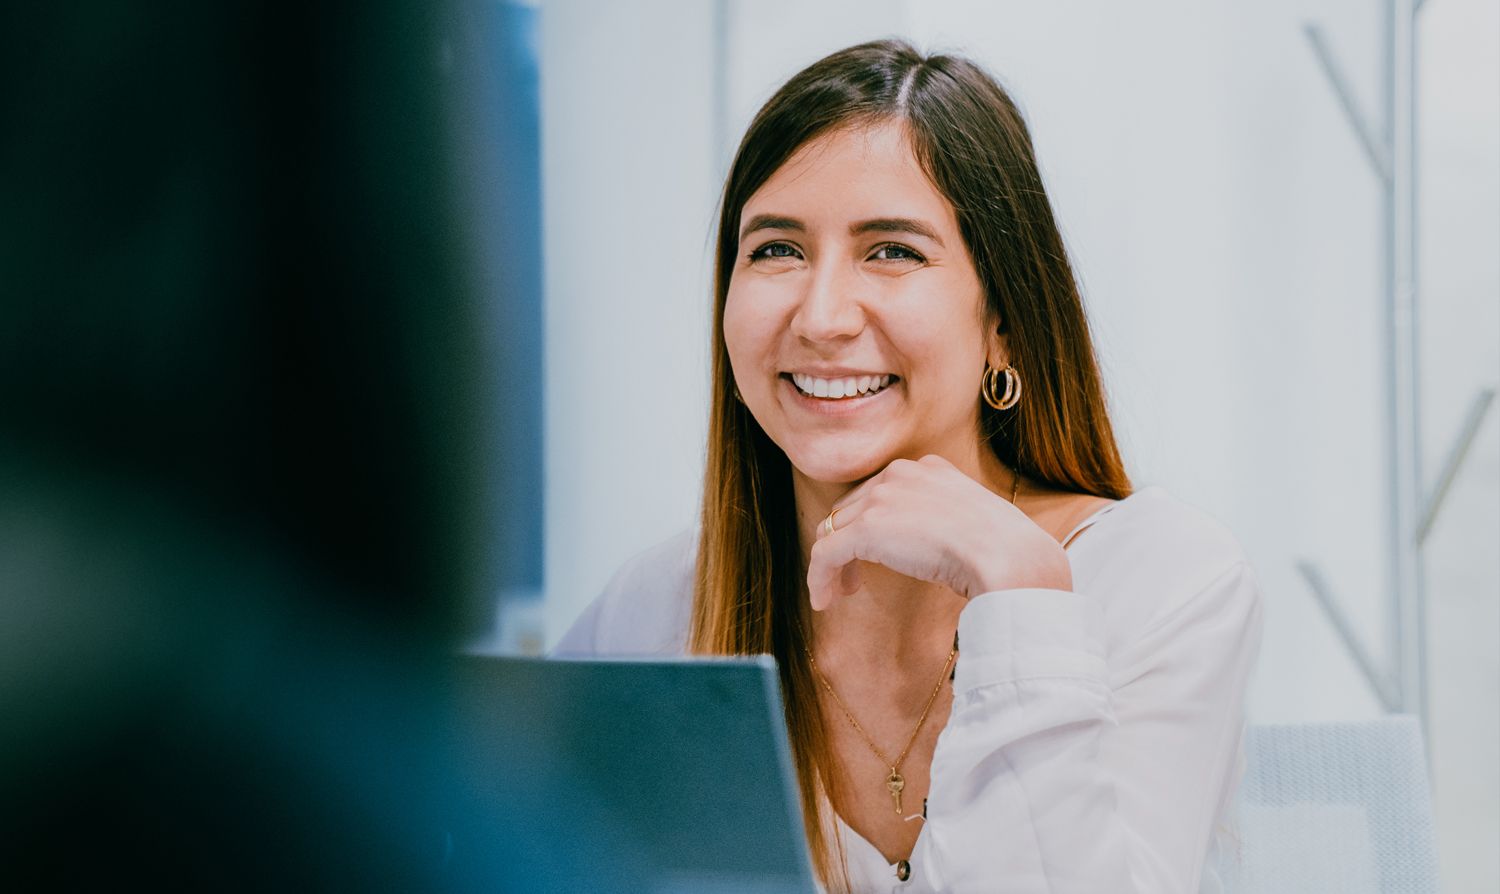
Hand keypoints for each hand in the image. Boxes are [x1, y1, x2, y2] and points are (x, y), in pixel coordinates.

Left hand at [806, 455, 1071, 610]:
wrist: (1008, 556)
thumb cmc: (1005, 550)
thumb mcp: (973, 521)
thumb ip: (944, 522)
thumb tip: (931, 546)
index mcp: (928, 468)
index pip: (881, 492)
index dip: (869, 525)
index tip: (875, 555)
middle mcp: (901, 473)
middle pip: (852, 509)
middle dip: (848, 544)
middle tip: (854, 580)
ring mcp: (882, 498)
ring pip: (834, 531)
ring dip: (833, 564)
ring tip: (839, 593)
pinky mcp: (867, 528)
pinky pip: (825, 553)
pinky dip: (819, 578)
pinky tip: (824, 600)